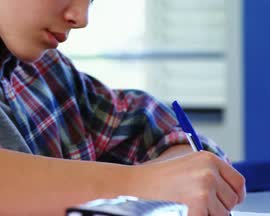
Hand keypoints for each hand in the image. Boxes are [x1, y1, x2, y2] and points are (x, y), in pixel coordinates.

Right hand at [129, 151, 245, 215]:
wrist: (131, 185)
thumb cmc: (155, 179)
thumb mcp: (185, 166)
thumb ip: (208, 175)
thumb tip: (231, 195)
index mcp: (208, 159)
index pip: (238, 182)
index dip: (233, 194)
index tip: (227, 201)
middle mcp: (209, 173)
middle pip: (231, 201)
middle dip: (217, 206)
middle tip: (194, 202)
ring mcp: (204, 190)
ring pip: (222, 214)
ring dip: (206, 214)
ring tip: (183, 205)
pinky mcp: (198, 207)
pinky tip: (181, 210)